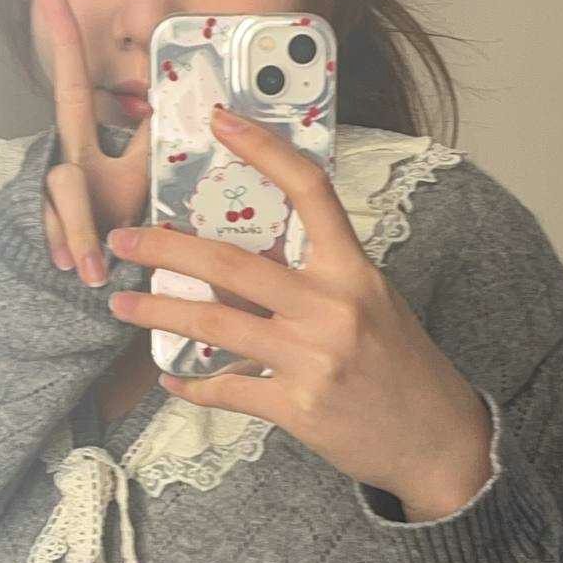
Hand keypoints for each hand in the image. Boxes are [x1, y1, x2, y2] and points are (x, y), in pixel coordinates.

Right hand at [39, 0, 150, 286]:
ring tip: (91, 266)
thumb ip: (153, 141)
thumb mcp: (140, 174)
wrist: (93, 271)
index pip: (73, 85)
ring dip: (80, 230)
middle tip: (55, 121)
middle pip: (63, 147)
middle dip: (71, 132)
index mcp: (83, 141)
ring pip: (66, 197)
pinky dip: (76, 253)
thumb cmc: (118, 216)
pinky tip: (83, 272)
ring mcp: (53, 198)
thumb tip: (182, 103)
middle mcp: (65, 163)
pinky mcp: (48, 232)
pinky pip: (59, 237)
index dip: (65, 41)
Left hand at [107, 108, 493, 515]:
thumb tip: (239, 267)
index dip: (264, 149)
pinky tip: (172, 379)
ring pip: (213, 325)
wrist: (440, 440)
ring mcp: (313, 359)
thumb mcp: (371, 304)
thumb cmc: (403, 366)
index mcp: (354, 271)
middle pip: (229, 264)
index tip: (221, 123)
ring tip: (123, 306)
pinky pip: (226, 390)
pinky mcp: (298, 408)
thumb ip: (315, 279)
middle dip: (162, 249)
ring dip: (156, 314)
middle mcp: (332, 307)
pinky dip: (191, 385)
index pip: (309, 192)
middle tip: (123, 241)